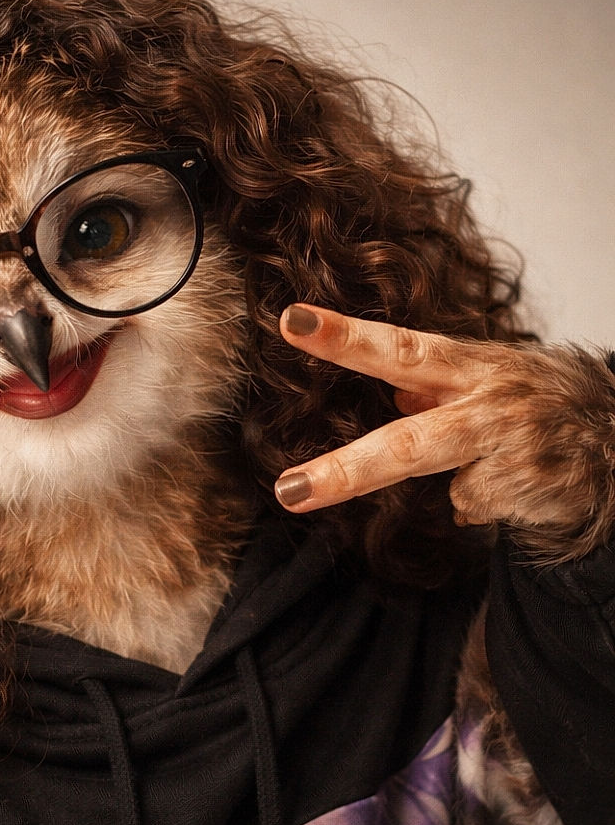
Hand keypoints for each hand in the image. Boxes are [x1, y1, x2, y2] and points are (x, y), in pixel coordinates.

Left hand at [273, 304, 614, 558]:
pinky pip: (475, 503)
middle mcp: (488, 407)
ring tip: (403, 479)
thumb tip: (394, 396)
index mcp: (468, 366)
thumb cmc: (536, 403)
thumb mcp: (486, 376)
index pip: (395, 346)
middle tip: (287, 491)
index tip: (291, 321)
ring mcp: (510, 454)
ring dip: (441, 487)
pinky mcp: (531, 492)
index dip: (342, 335)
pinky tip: (510, 482)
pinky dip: (479, 497)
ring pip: (451, 486)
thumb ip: (435, 384)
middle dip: (344, 471)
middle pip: (407, 442)